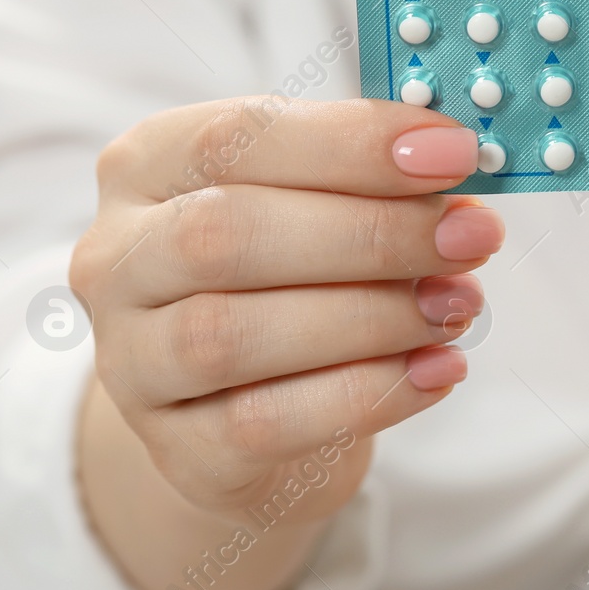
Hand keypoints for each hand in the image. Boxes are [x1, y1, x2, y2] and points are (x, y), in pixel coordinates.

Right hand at [69, 97, 501, 589]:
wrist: (247, 409)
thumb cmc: (294, 273)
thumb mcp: (319, 203)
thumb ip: (373, 177)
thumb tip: (457, 160)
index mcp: (147, 167)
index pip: (234, 138)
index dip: (349, 143)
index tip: (453, 151)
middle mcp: (118, 261)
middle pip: (225, 235)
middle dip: (369, 233)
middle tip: (471, 236)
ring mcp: (133, 363)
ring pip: (232, 334)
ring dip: (370, 316)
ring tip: (458, 305)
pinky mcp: (177, 451)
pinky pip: (265, 425)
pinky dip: (366, 395)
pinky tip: (438, 371)